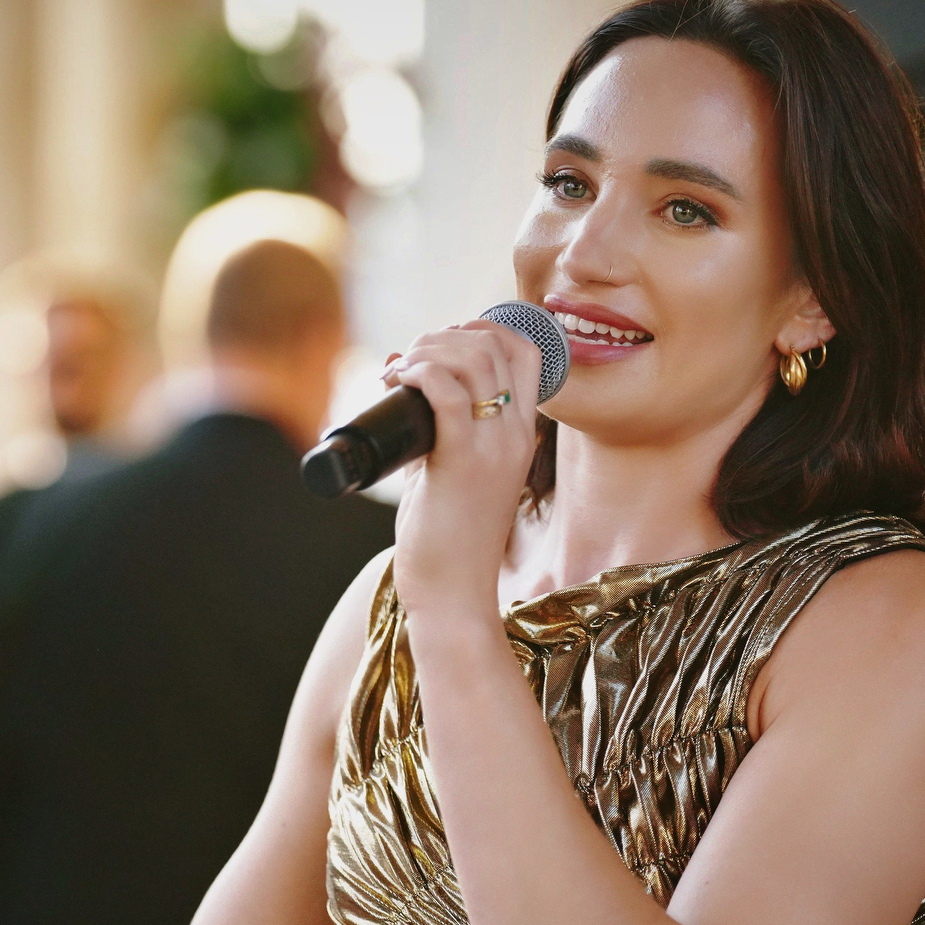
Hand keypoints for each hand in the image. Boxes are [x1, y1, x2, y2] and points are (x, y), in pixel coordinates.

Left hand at [386, 320, 540, 620]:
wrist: (454, 595)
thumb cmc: (448, 539)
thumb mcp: (454, 472)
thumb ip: (441, 431)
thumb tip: (402, 384)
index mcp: (522, 434)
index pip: (525, 351)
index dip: (483, 328)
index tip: (442, 344)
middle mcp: (515, 434)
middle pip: (495, 344)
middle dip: (444, 336)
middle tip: (410, 359)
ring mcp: (494, 447)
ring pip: (472, 359)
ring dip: (427, 349)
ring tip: (399, 369)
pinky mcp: (462, 463)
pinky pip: (446, 391)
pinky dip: (420, 372)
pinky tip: (399, 378)